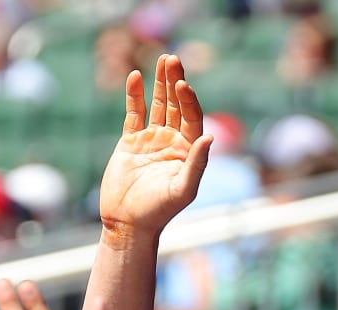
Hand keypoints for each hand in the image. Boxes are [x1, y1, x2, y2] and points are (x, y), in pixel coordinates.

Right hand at [99, 55, 213, 243]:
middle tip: (173, 59)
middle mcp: (172, 142)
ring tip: (162, 59)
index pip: (192, 118)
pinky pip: (134, 113)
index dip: (188, 100)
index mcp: (188, 151)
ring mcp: (152, 140)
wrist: (128, 223)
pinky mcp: (131, 141)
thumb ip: (197, 164)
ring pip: (158, 105)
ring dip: (160, 83)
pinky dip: (134, 96)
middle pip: (177, 105)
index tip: (182, 84)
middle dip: (175, 82)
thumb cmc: (159, 211)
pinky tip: (135, 77)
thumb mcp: (182, 189)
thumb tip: (210, 137)